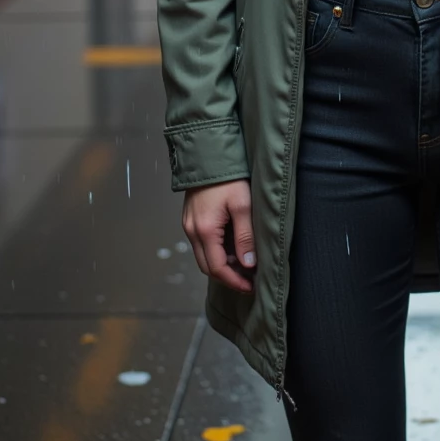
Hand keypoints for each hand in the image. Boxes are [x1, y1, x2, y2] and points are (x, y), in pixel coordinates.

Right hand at [182, 178, 255, 293]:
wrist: (208, 154)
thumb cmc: (227, 177)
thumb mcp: (243, 205)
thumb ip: (245, 236)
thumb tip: (248, 263)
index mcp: (204, 230)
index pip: (217, 268)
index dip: (234, 281)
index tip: (250, 286)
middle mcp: (192, 231)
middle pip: (207, 267)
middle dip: (228, 277)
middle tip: (249, 280)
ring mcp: (189, 225)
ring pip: (203, 256)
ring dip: (222, 264)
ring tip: (244, 264)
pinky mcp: (191, 219)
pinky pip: (201, 244)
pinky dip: (216, 251)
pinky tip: (232, 248)